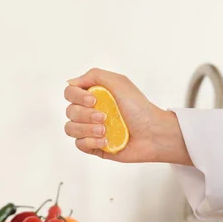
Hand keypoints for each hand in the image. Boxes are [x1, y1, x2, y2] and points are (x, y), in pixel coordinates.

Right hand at [64, 68, 191, 164]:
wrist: (152, 133)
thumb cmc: (139, 108)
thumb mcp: (119, 82)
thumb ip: (94, 75)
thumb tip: (71, 82)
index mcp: (94, 96)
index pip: (70, 94)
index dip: (77, 97)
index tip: (94, 100)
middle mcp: (90, 112)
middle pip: (70, 112)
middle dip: (85, 115)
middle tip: (104, 116)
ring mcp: (91, 130)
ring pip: (70, 129)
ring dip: (87, 129)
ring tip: (105, 130)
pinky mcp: (95, 146)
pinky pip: (79, 144)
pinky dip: (91, 141)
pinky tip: (106, 140)